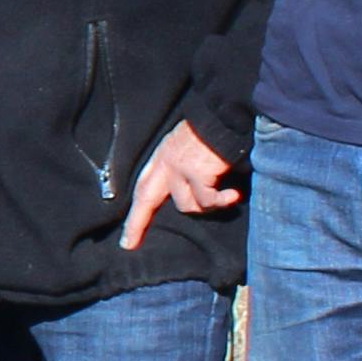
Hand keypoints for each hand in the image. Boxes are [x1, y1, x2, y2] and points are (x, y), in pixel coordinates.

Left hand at [120, 120, 239, 251]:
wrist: (224, 116)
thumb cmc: (211, 132)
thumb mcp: (185, 146)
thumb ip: (179, 166)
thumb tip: (182, 192)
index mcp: (162, 157)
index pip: (142, 187)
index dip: (134, 210)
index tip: (127, 233)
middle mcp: (166, 163)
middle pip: (145, 199)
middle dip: (136, 224)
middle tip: (129, 244)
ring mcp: (180, 169)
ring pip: (186, 206)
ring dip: (205, 207)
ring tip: (222, 197)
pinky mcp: (197, 173)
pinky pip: (208, 201)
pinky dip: (222, 201)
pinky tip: (233, 196)